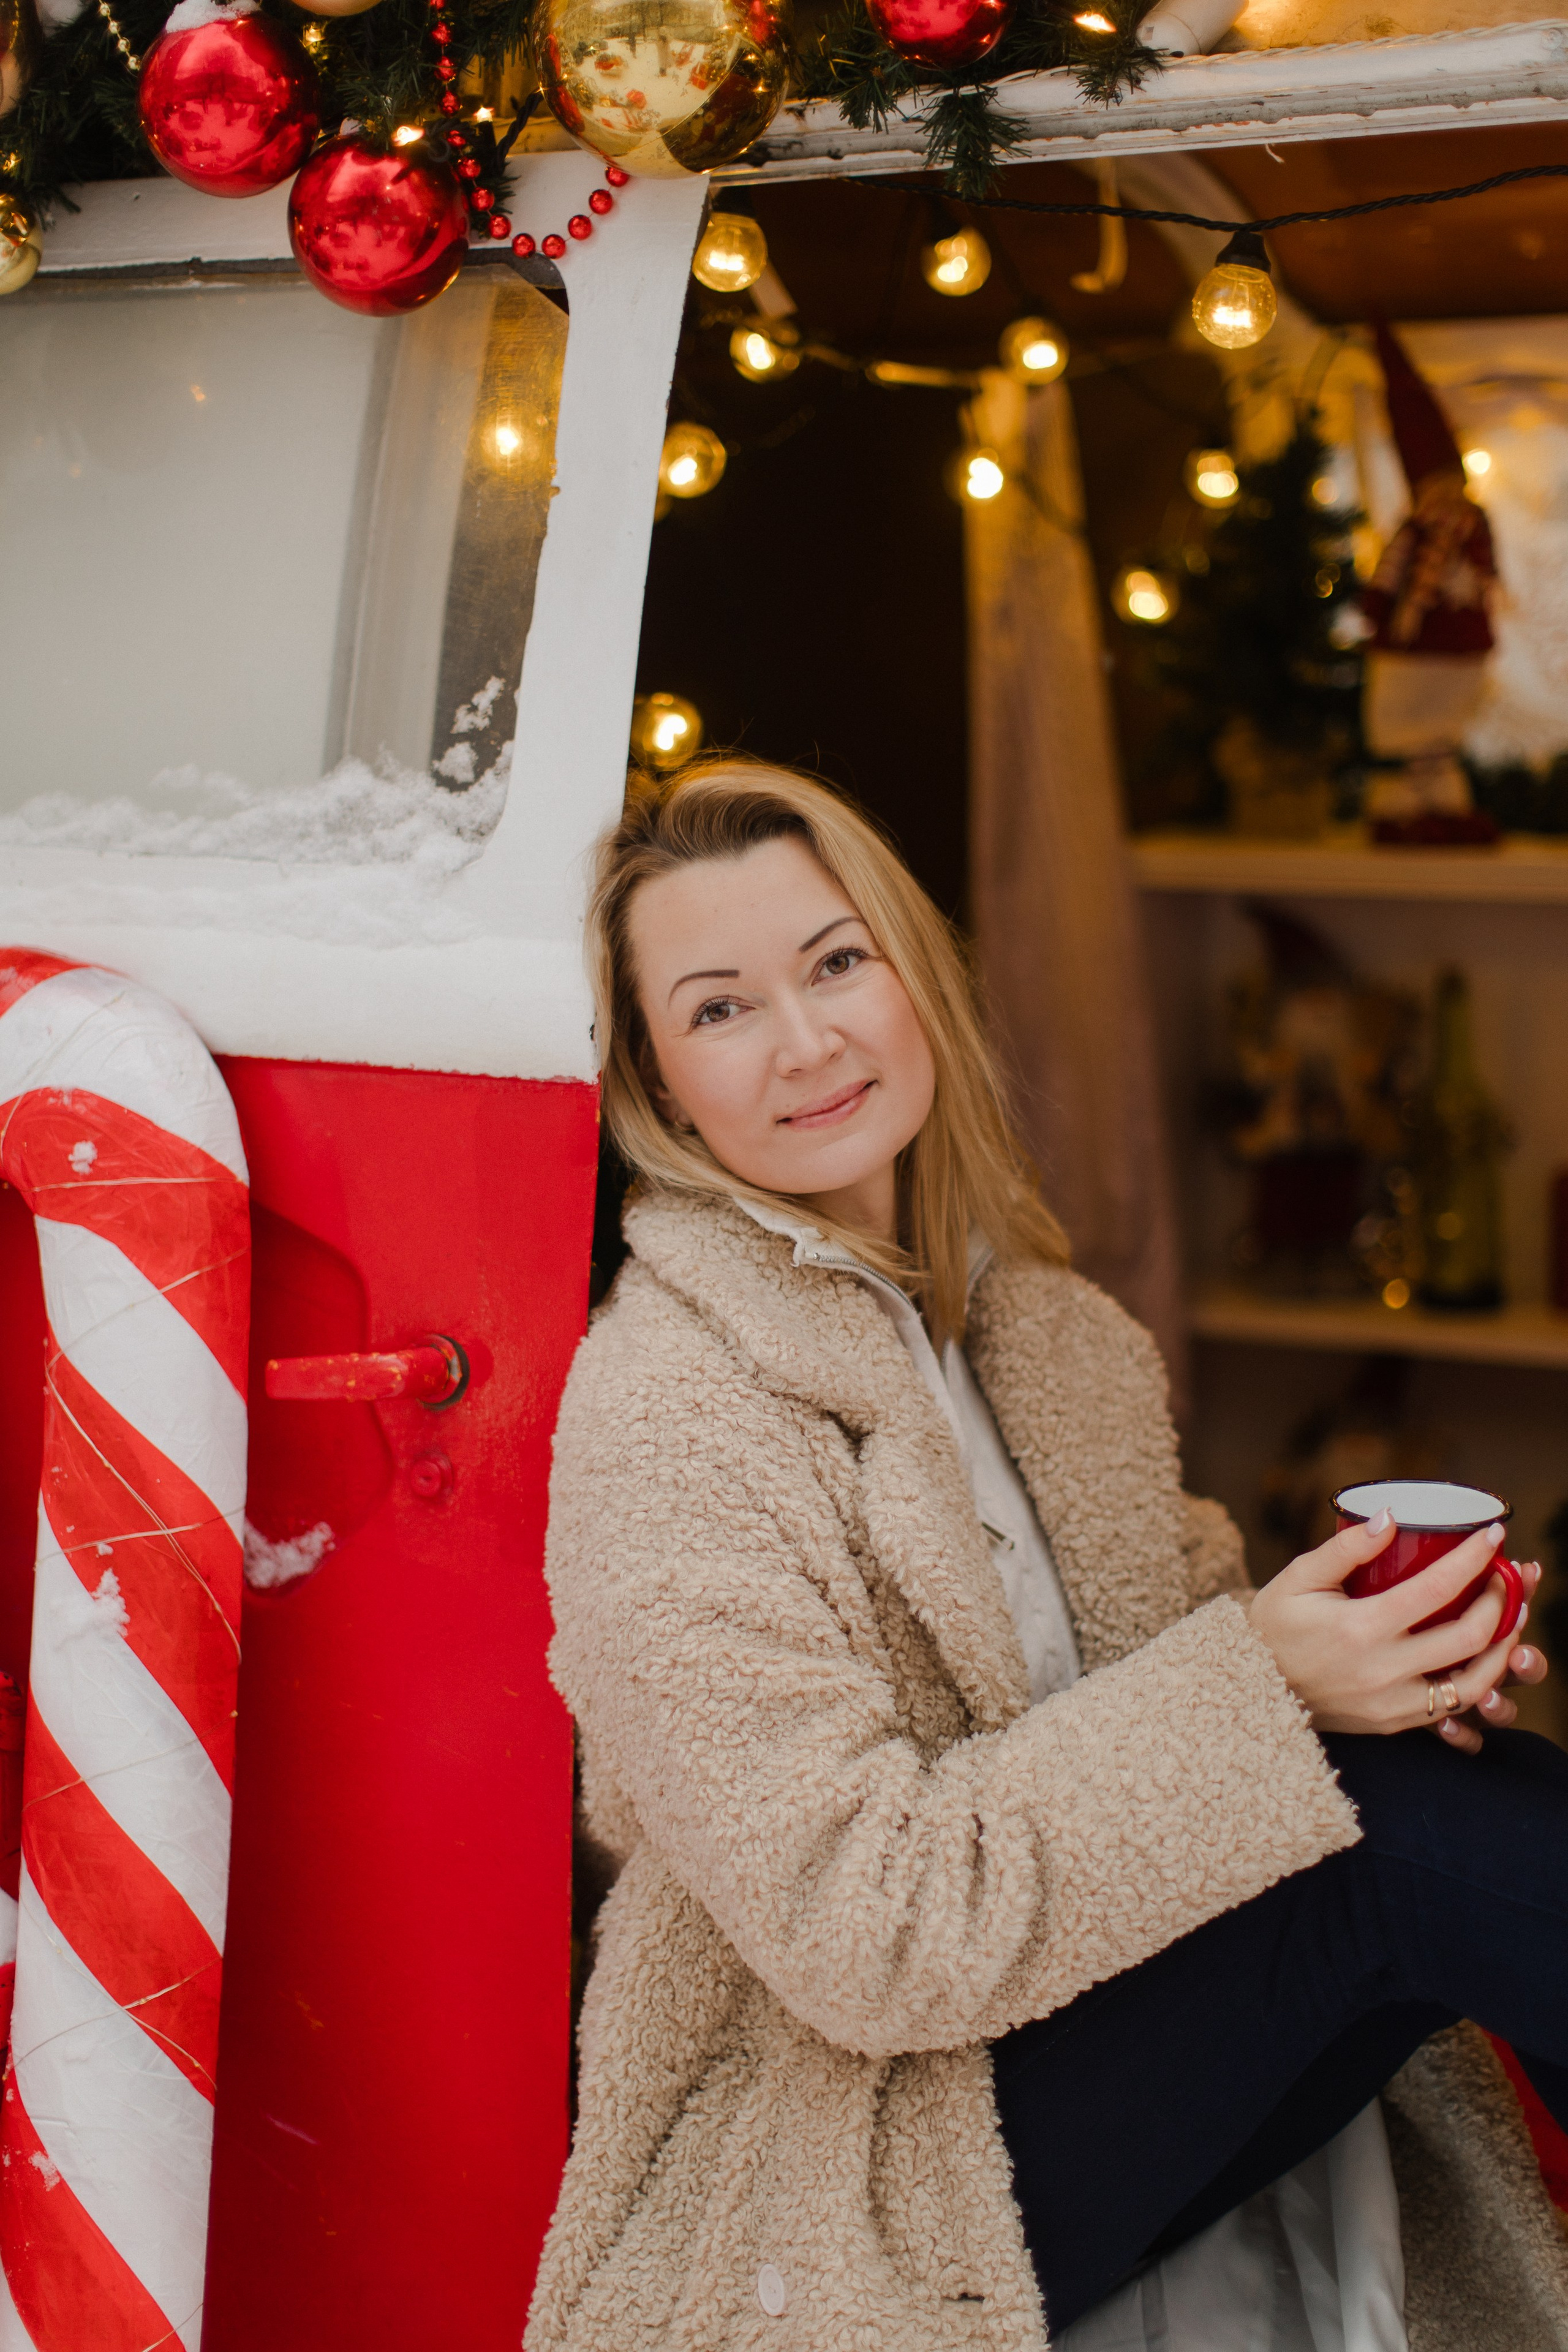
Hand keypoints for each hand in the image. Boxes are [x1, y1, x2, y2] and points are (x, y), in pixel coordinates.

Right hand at [1246, 1509, 1548, 1741]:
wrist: (1250, 1685)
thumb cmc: (1274, 1625)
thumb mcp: (1298, 1578)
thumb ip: (1345, 1549)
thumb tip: (1388, 1518)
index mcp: (1360, 1627)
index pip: (1436, 1588)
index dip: (1474, 1559)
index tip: (1494, 1536)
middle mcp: (1382, 1670)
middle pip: (1468, 1638)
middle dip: (1500, 1602)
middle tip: (1505, 1579)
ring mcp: (1390, 1703)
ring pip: (1473, 1685)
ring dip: (1501, 1650)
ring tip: (1508, 1621)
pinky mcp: (1392, 1723)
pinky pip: (1450, 1709)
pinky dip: (1476, 1682)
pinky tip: (1480, 1657)